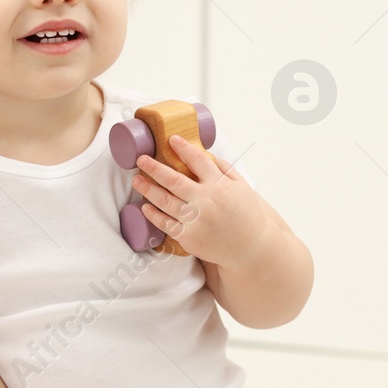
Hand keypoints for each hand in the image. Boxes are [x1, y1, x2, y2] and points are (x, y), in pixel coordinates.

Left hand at [131, 135, 272, 268]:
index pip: (197, 160)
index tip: (171, 140)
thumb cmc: (247, 215)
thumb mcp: (242, 187)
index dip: (183, 148)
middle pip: (173, 179)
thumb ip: (226, 170)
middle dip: (154, 167)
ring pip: (164, 200)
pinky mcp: (188, 237)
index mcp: (219, 185)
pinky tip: (145, 206)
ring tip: (137, 180)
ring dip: (148, 189)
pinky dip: (153, 215)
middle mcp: (205, 200)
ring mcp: (195, 219)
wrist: (250, 247)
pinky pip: (165, 224)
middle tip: (141, 159)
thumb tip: (209, 156)